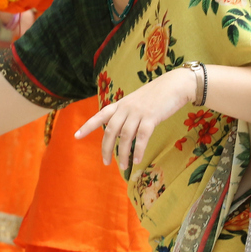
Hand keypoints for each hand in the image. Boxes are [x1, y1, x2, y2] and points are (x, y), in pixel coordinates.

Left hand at [75, 67, 194, 169]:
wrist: (174, 84)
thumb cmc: (156, 95)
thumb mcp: (136, 102)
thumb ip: (127, 115)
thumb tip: (121, 134)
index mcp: (121, 104)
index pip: (100, 116)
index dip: (87, 126)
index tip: (76, 136)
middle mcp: (125, 108)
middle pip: (110, 130)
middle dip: (106, 148)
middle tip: (106, 163)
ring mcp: (138, 112)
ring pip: (125, 136)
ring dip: (123, 153)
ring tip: (124, 167)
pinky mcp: (151, 117)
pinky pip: (142, 137)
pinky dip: (138, 150)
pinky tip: (137, 160)